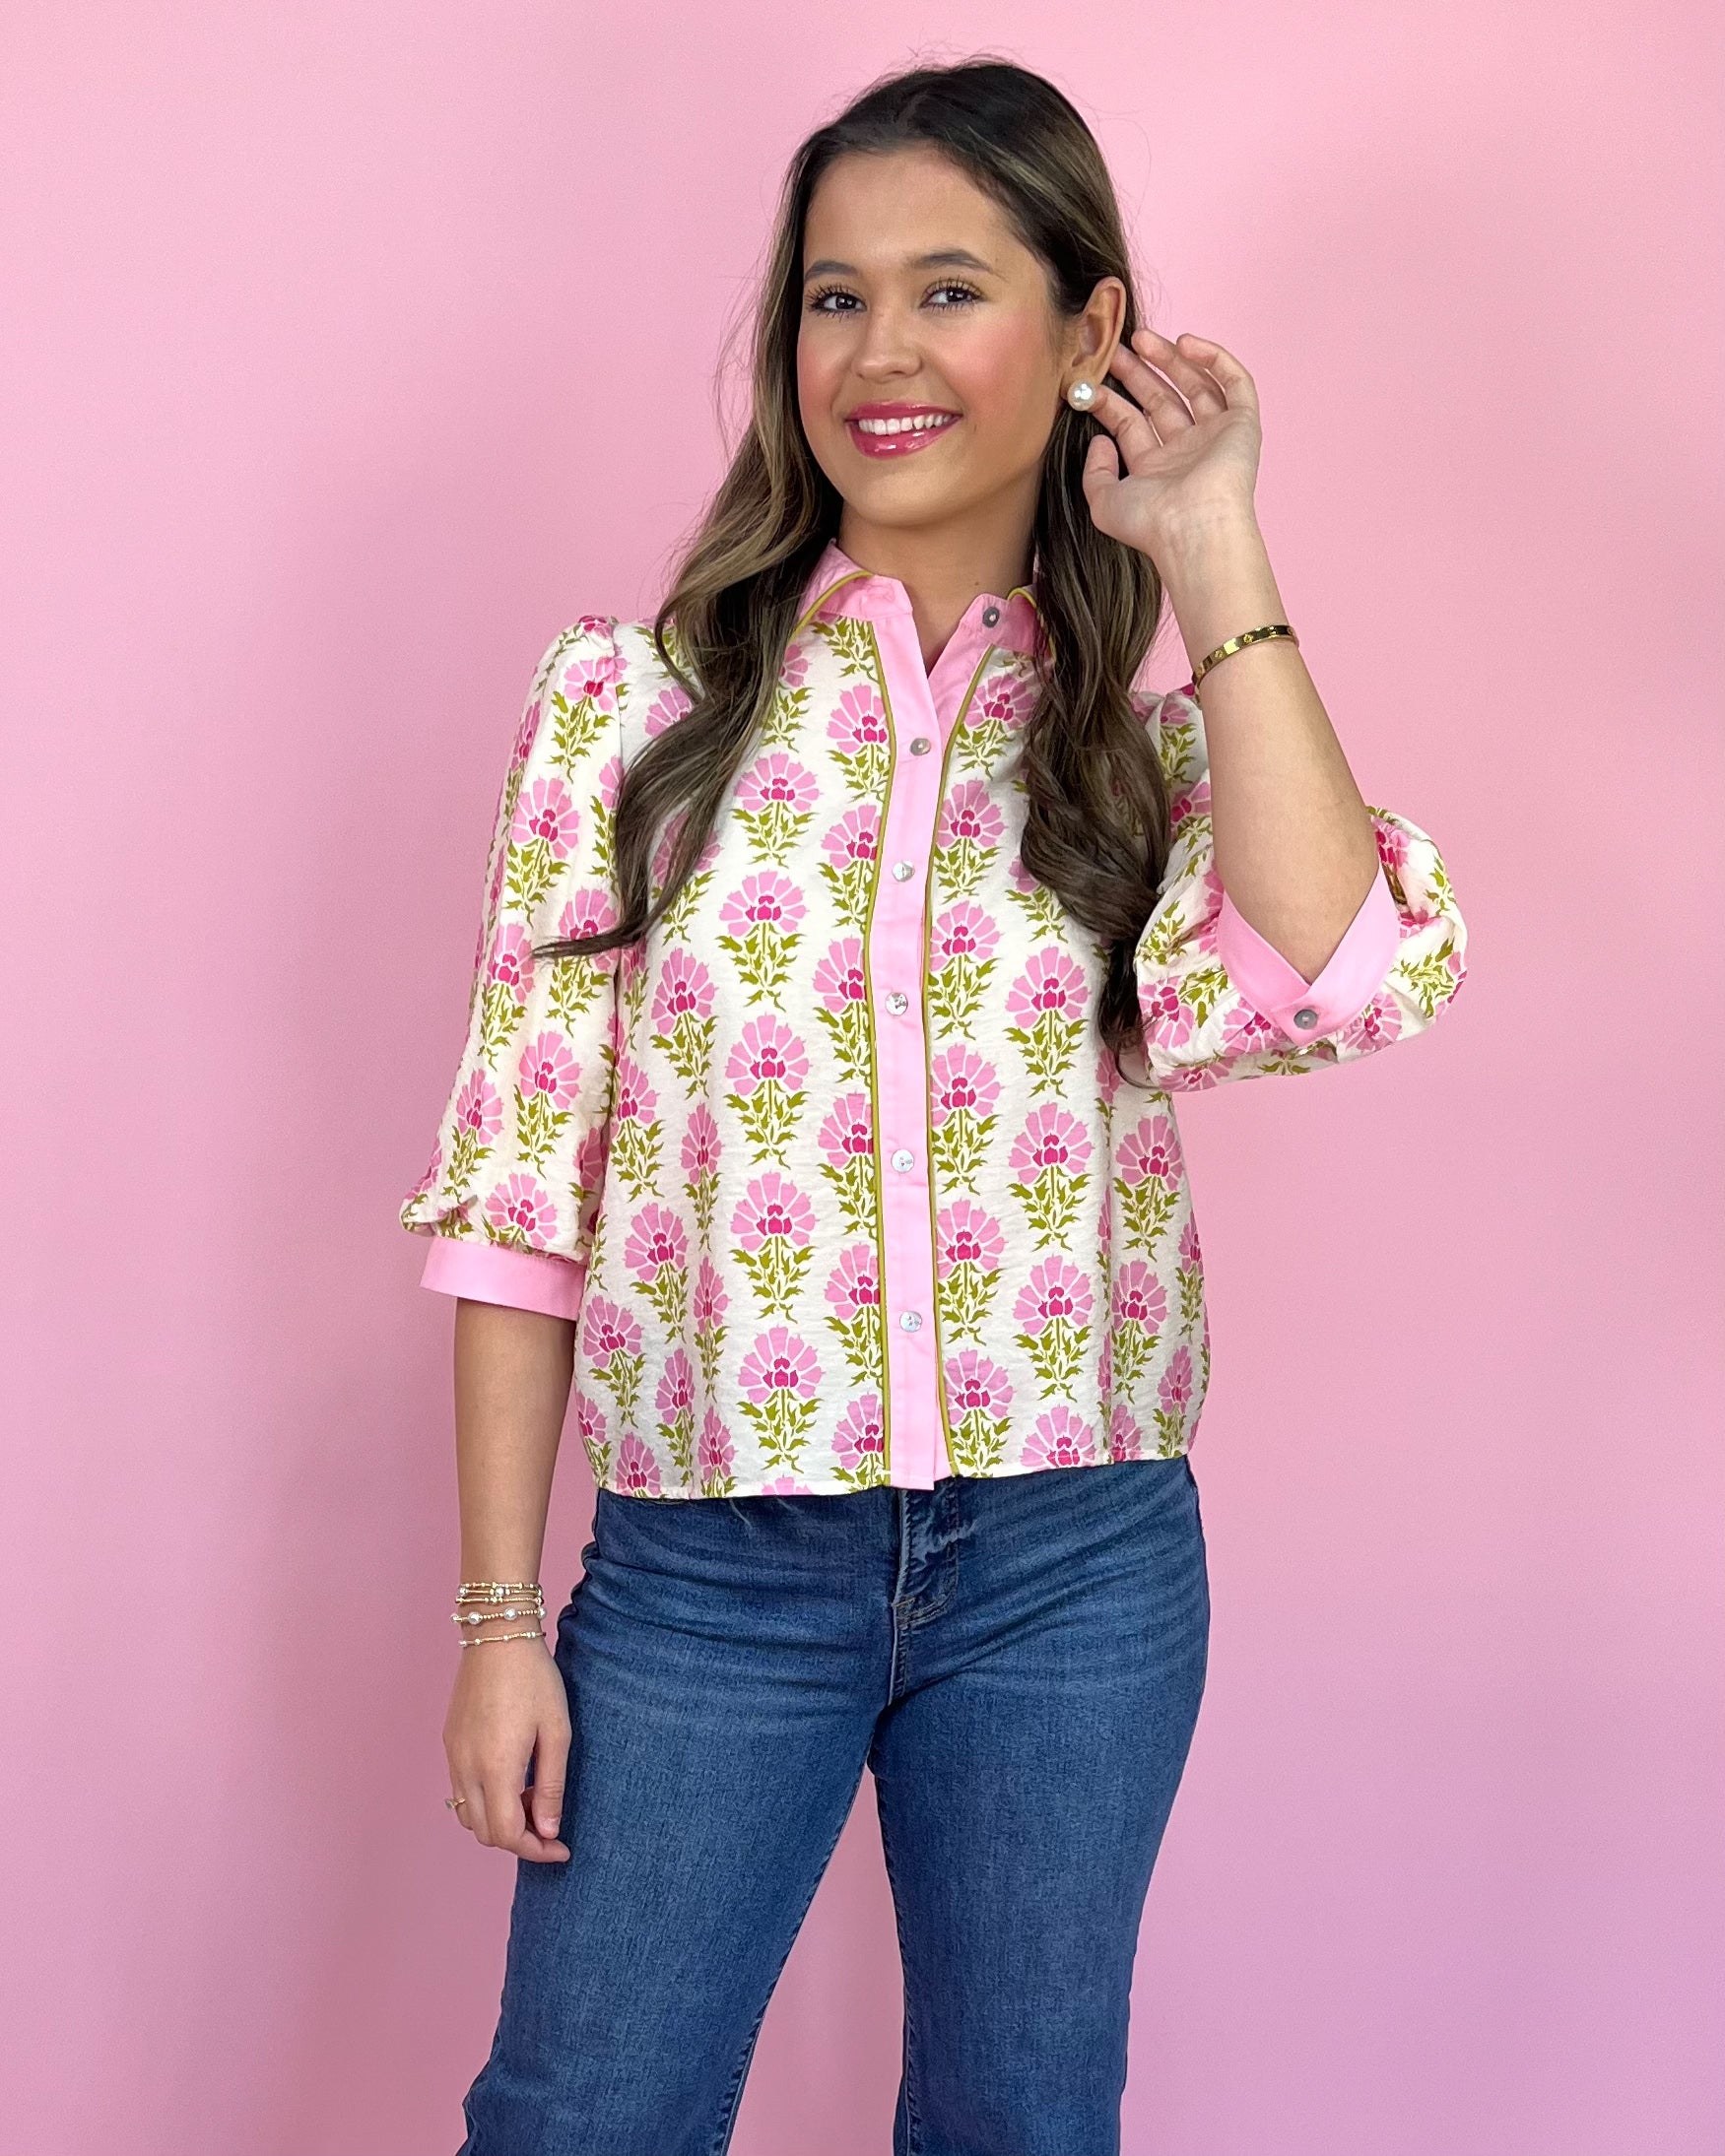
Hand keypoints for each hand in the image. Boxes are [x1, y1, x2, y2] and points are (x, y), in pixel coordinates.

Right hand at [443, 1638, 572, 1860]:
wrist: (497, 1636)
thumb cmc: (534, 1679)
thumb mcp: (556, 1731)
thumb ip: (551, 1786)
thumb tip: (548, 1831)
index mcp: (496, 1768)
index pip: (507, 1834)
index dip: (535, 1850)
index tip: (561, 1848)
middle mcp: (467, 1768)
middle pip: (484, 1833)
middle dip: (518, 1839)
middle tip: (548, 1821)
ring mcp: (453, 1756)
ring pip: (467, 1815)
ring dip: (498, 1821)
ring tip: (529, 1797)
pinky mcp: (449, 1742)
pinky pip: (460, 1791)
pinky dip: (484, 1801)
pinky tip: (510, 1778)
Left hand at [1079, 330, 1262, 563]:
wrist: (1194, 528)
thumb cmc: (1151, 523)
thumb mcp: (1104, 501)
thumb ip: (1095, 471)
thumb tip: (1100, 440)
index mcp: (1156, 470)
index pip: (1131, 424)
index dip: (1111, 400)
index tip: (1090, 380)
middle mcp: (1186, 452)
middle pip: (1161, 400)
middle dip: (1137, 373)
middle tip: (1115, 349)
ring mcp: (1215, 437)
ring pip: (1194, 386)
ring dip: (1169, 359)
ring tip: (1142, 339)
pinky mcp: (1243, 425)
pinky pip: (1234, 382)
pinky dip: (1214, 359)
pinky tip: (1185, 343)